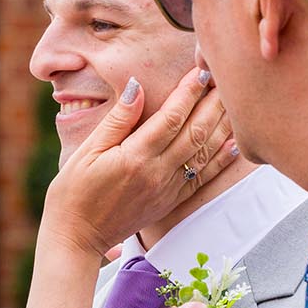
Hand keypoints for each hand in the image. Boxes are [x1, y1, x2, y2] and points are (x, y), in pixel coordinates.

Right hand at [41, 67, 236, 255]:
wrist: (76, 236)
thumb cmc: (74, 191)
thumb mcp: (87, 150)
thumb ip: (118, 120)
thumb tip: (138, 87)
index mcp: (135, 157)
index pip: (171, 117)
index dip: (189, 92)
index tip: (201, 71)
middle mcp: (157, 173)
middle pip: (195, 133)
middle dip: (212, 104)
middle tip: (225, 79)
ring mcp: (167, 190)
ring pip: (204, 154)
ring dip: (222, 126)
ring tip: (233, 102)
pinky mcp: (170, 203)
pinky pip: (202, 179)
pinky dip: (220, 160)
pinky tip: (233, 143)